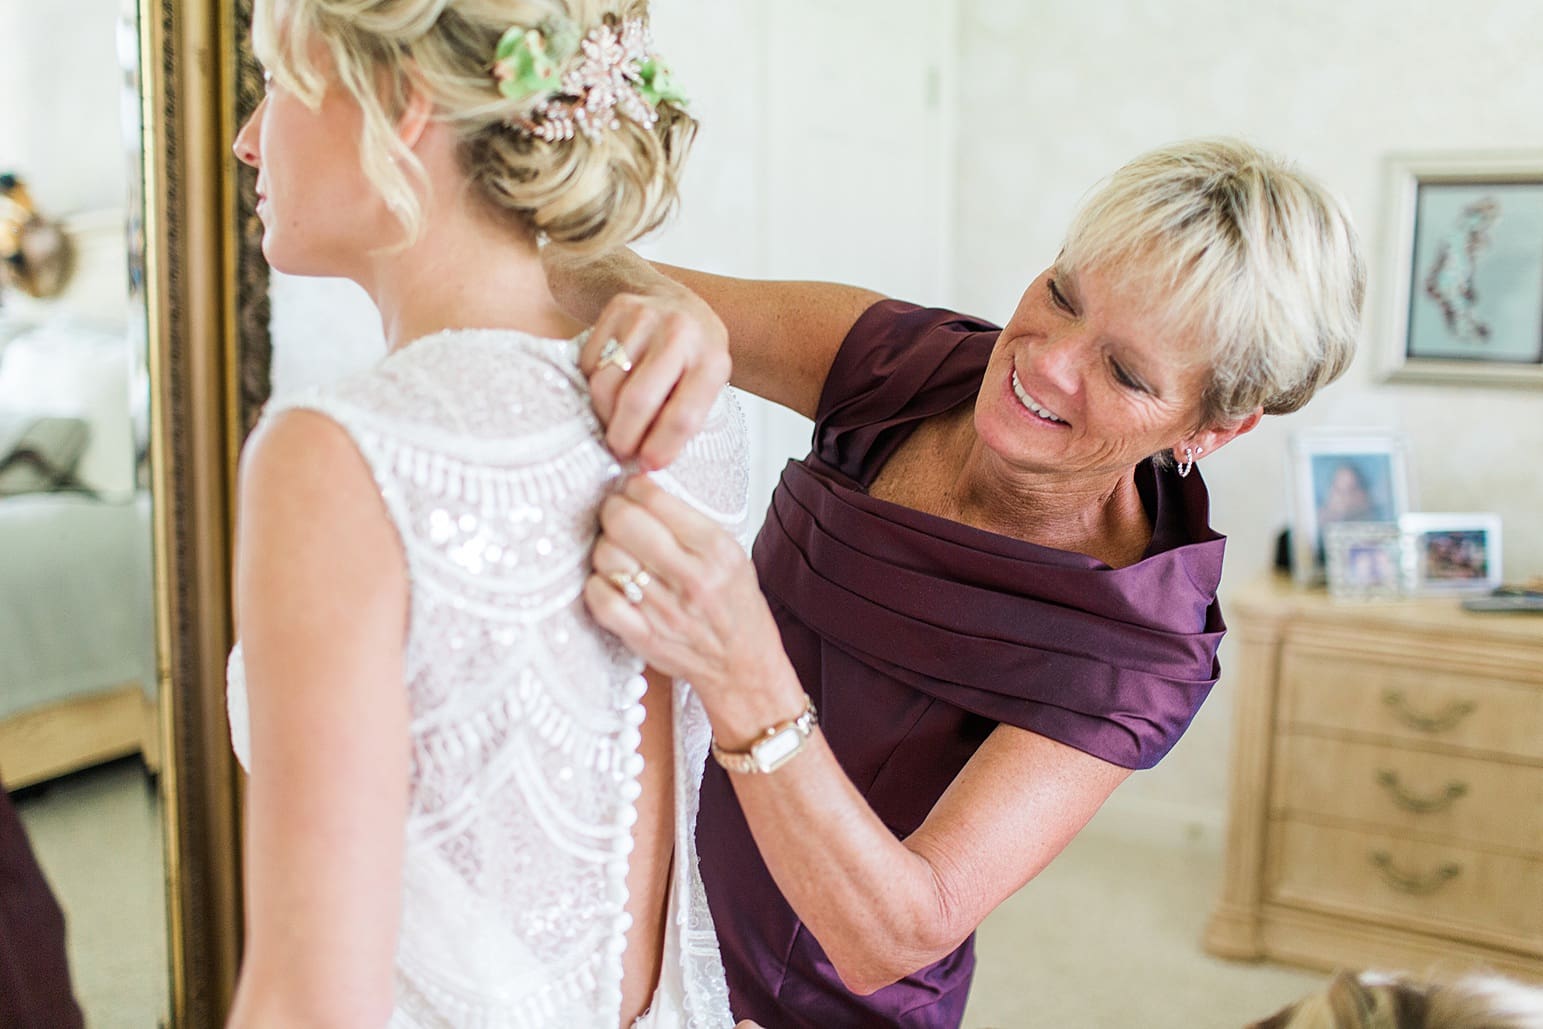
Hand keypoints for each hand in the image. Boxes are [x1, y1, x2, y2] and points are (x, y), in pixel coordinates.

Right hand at [577, 290, 730, 470]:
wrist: (679, 301)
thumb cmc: (694, 356)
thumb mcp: (705, 386)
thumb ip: (681, 420)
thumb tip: (646, 460)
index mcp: (711, 360)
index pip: (682, 415)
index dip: (661, 446)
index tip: (647, 464)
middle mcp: (680, 334)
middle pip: (637, 400)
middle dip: (623, 436)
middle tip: (621, 451)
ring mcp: (645, 317)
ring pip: (605, 384)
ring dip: (605, 414)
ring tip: (616, 421)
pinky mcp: (616, 310)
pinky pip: (590, 364)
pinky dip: (594, 385)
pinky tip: (611, 386)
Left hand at [584, 476, 803, 739]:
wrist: (743, 665)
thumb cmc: (734, 605)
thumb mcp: (730, 553)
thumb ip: (688, 521)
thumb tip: (639, 487)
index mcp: (717, 549)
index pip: (655, 500)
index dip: (634, 487)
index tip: (632, 490)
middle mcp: (692, 578)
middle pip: (624, 523)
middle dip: (613, 511)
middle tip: (617, 515)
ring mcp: (666, 610)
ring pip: (606, 556)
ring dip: (604, 548)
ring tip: (618, 552)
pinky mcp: (644, 637)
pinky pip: (600, 599)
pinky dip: (596, 585)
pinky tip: (610, 582)